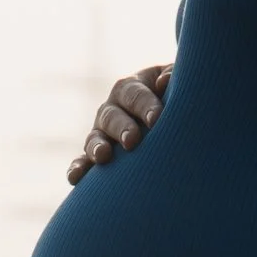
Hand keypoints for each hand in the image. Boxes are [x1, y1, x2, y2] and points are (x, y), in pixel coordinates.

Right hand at [68, 64, 173, 185]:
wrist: (174, 118)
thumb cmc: (180, 98)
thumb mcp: (181, 83)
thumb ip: (174, 78)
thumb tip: (165, 83)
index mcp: (133, 87)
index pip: (135, 94)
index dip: (144, 105)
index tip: (156, 119)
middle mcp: (114, 108)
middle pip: (112, 115)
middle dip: (121, 127)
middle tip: (132, 141)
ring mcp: (103, 132)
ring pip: (94, 137)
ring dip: (96, 146)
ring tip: (103, 156)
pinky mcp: (97, 154)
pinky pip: (84, 160)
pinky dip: (78, 168)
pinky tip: (75, 178)